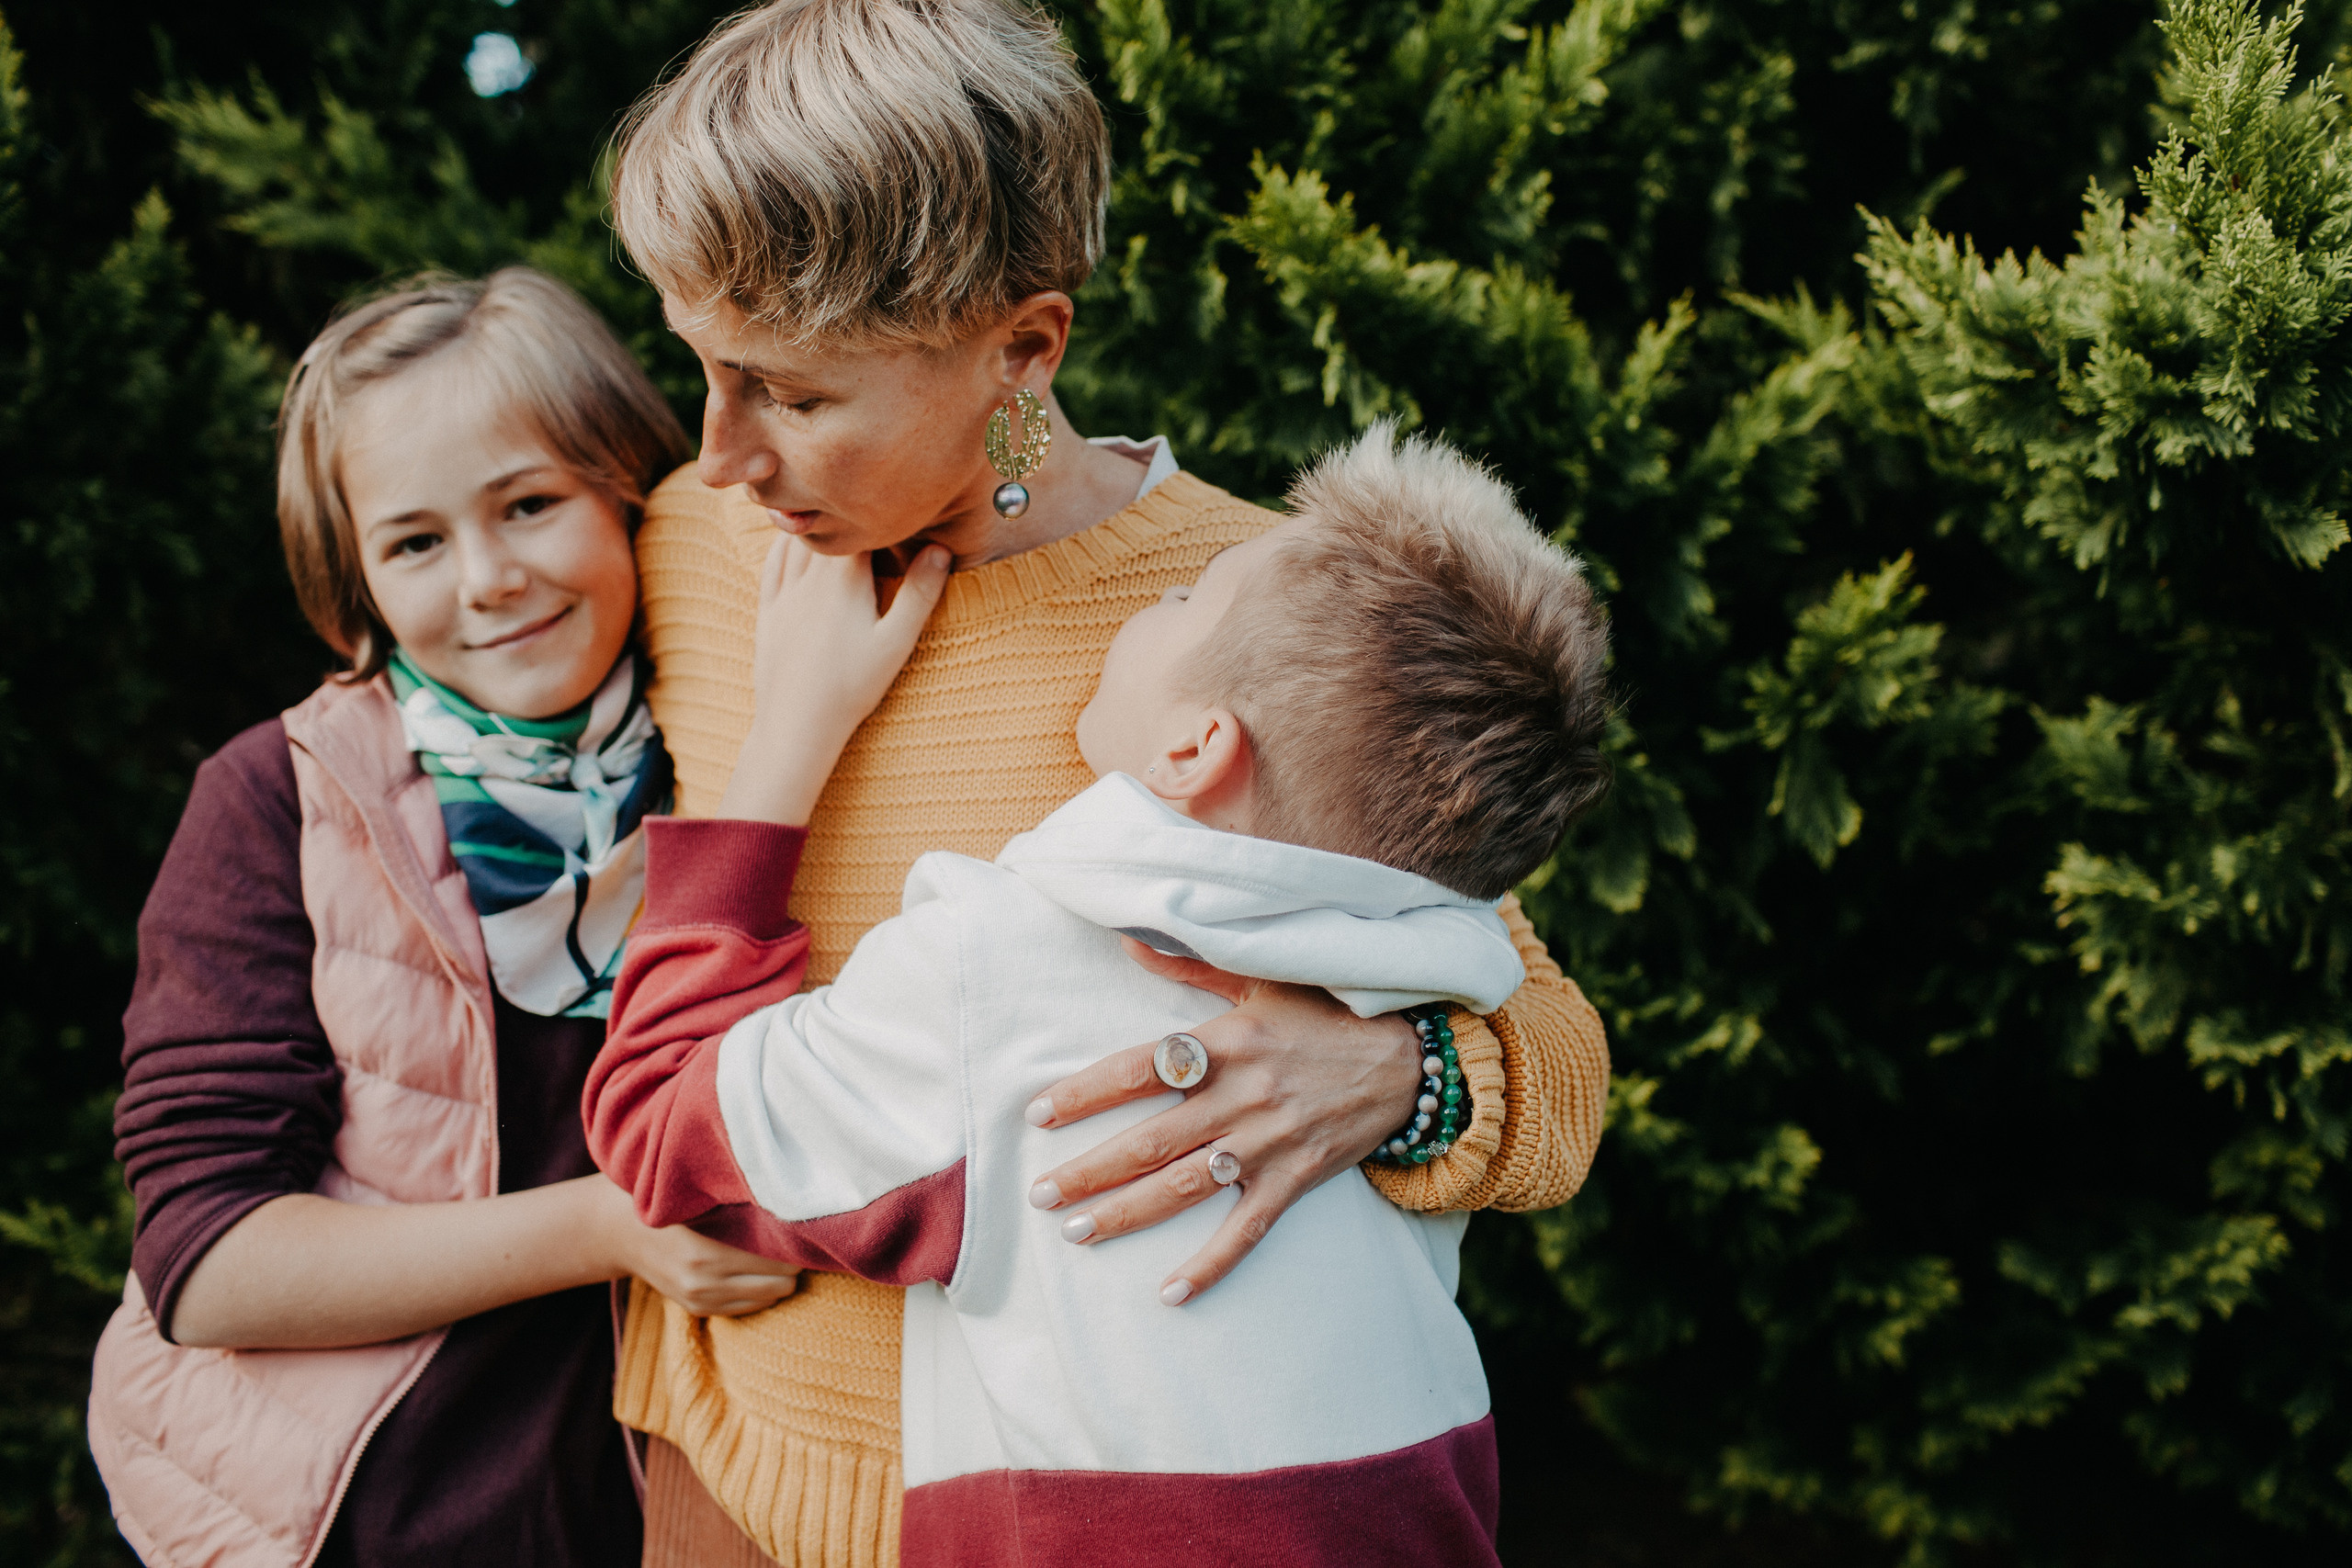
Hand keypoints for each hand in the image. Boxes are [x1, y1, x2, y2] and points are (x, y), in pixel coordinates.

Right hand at [586, 1175, 800, 1316]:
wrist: (619, 1231)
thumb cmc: (668, 1202)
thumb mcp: (699, 1194)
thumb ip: (741, 1201)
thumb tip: (793, 1197)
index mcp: (706, 1252)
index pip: (777, 1257)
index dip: (797, 1239)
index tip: (806, 1223)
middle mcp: (704, 1283)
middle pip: (782, 1282)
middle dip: (794, 1260)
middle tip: (798, 1236)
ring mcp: (701, 1300)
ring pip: (771, 1297)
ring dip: (781, 1277)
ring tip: (779, 1250)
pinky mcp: (699, 1309)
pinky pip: (751, 1307)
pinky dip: (761, 1289)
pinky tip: (757, 1266)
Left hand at [719, 534, 950, 824]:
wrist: (796, 722)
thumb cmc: (852, 686)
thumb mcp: (895, 642)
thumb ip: (920, 593)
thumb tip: (941, 549)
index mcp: (844, 578)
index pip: (861, 525)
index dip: (877, 511)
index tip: (895, 505)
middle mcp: (810, 577)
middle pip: (827, 526)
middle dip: (846, 512)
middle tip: (866, 503)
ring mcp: (784, 592)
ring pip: (797, 540)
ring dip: (814, 523)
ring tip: (831, 511)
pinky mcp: (768, 610)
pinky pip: (773, 563)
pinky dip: (784, 544)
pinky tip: (791, 540)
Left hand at [1024, 939, 1420, 1303]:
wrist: (1409, 1061)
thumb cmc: (1326, 1015)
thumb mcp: (1258, 982)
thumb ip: (1189, 966)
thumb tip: (1126, 939)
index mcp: (1228, 1043)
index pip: (1139, 1069)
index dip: (1086, 1093)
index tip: (1039, 1113)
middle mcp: (1242, 1096)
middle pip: (1150, 1140)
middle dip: (1090, 1169)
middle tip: (1041, 1193)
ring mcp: (1268, 1144)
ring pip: (1184, 1187)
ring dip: (1127, 1214)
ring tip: (1076, 1232)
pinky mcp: (1295, 1180)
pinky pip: (1246, 1231)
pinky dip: (1209, 1265)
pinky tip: (1169, 1293)